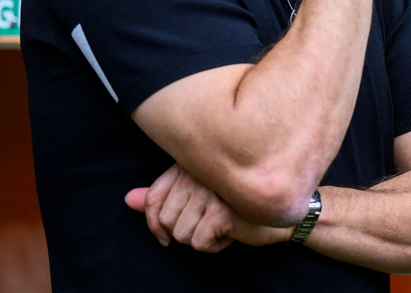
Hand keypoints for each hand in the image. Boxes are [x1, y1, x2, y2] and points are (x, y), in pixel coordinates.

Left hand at [125, 164, 292, 252]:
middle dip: (185, 233)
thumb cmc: (238, 204)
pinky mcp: (222, 209)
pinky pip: (199, 242)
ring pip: (182, 233)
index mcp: (190, 165)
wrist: (281, 213)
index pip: (155, 197)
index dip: (155, 223)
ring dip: (200, 240)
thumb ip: (164, 197)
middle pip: (167, 220)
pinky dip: (213, 246)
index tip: (165, 237)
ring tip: (220, 228)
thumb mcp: (198, 197)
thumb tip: (129, 200)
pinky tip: (230, 235)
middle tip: (208, 226)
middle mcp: (198, 173)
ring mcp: (210, 190)